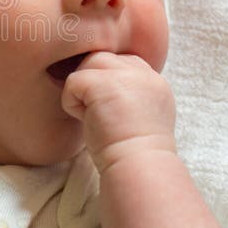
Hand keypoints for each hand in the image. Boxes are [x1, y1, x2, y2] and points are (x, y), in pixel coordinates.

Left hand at [60, 52, 175, 173]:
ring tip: (94, 117)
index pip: (123, 62)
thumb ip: (128, 96)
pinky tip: (87, 121)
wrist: (138, 168)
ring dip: (82, 91)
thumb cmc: (134, 155)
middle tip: (98, 113)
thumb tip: (97, 89)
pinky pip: (72, 82)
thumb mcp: (140, 118)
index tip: (107, 110)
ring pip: (87, 64)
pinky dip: (72, 104)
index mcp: (155, 83)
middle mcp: (144, 73)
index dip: (106, 81)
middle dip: (92, 83)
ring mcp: (124, 75)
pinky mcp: (101, 83)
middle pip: (103, 58)